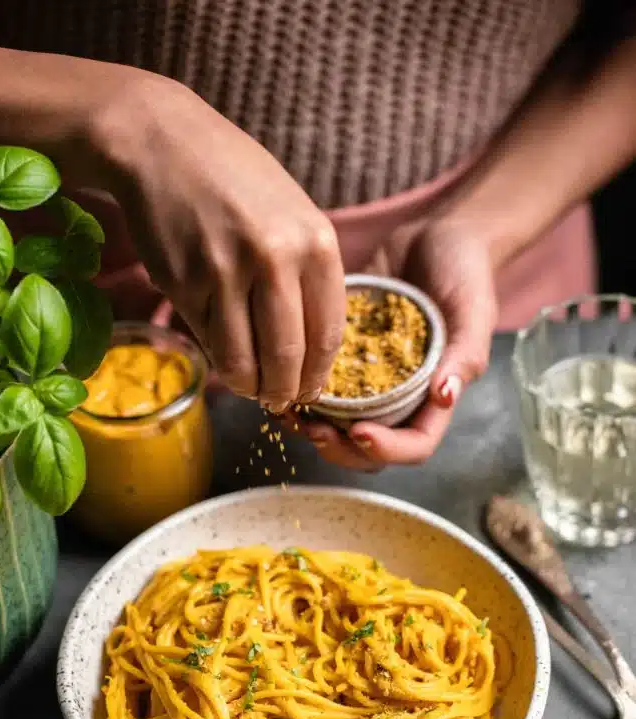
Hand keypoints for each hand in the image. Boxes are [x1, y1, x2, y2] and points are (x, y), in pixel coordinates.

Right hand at [91, 71, 345, 410]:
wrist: (160, 141)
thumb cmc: (233, 177)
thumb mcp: (291, 211)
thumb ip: (308, 270)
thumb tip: (313, 343)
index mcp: (315, 241)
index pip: (327, 333)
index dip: (319, 373)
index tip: (312, 390)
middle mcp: (275, 259)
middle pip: (287, 356)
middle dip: (286, 390)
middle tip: (282, 401)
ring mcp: (226, 273)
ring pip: (243, 358)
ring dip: (249, 386)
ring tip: (252, 389)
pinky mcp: (185, 284)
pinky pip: (208, 339)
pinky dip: (219, 358)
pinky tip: (224, 357)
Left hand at [299, 219, 497, 469]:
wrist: (436, 234)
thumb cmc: (466, 272)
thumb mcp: (474, 311)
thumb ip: (464, 355)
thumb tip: (445, 397)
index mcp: (435, 398)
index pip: (414, 446)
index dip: (386, 449)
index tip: (359, 431)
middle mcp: (400, 398)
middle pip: (369, 449)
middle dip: (340, 448)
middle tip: (312, 430)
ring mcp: (369, 380)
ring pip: (338, 426)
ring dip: (313, 429)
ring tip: (289, 413)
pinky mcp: (343, 357)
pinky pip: (320, 388)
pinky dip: (299, 390)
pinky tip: (279, 377)